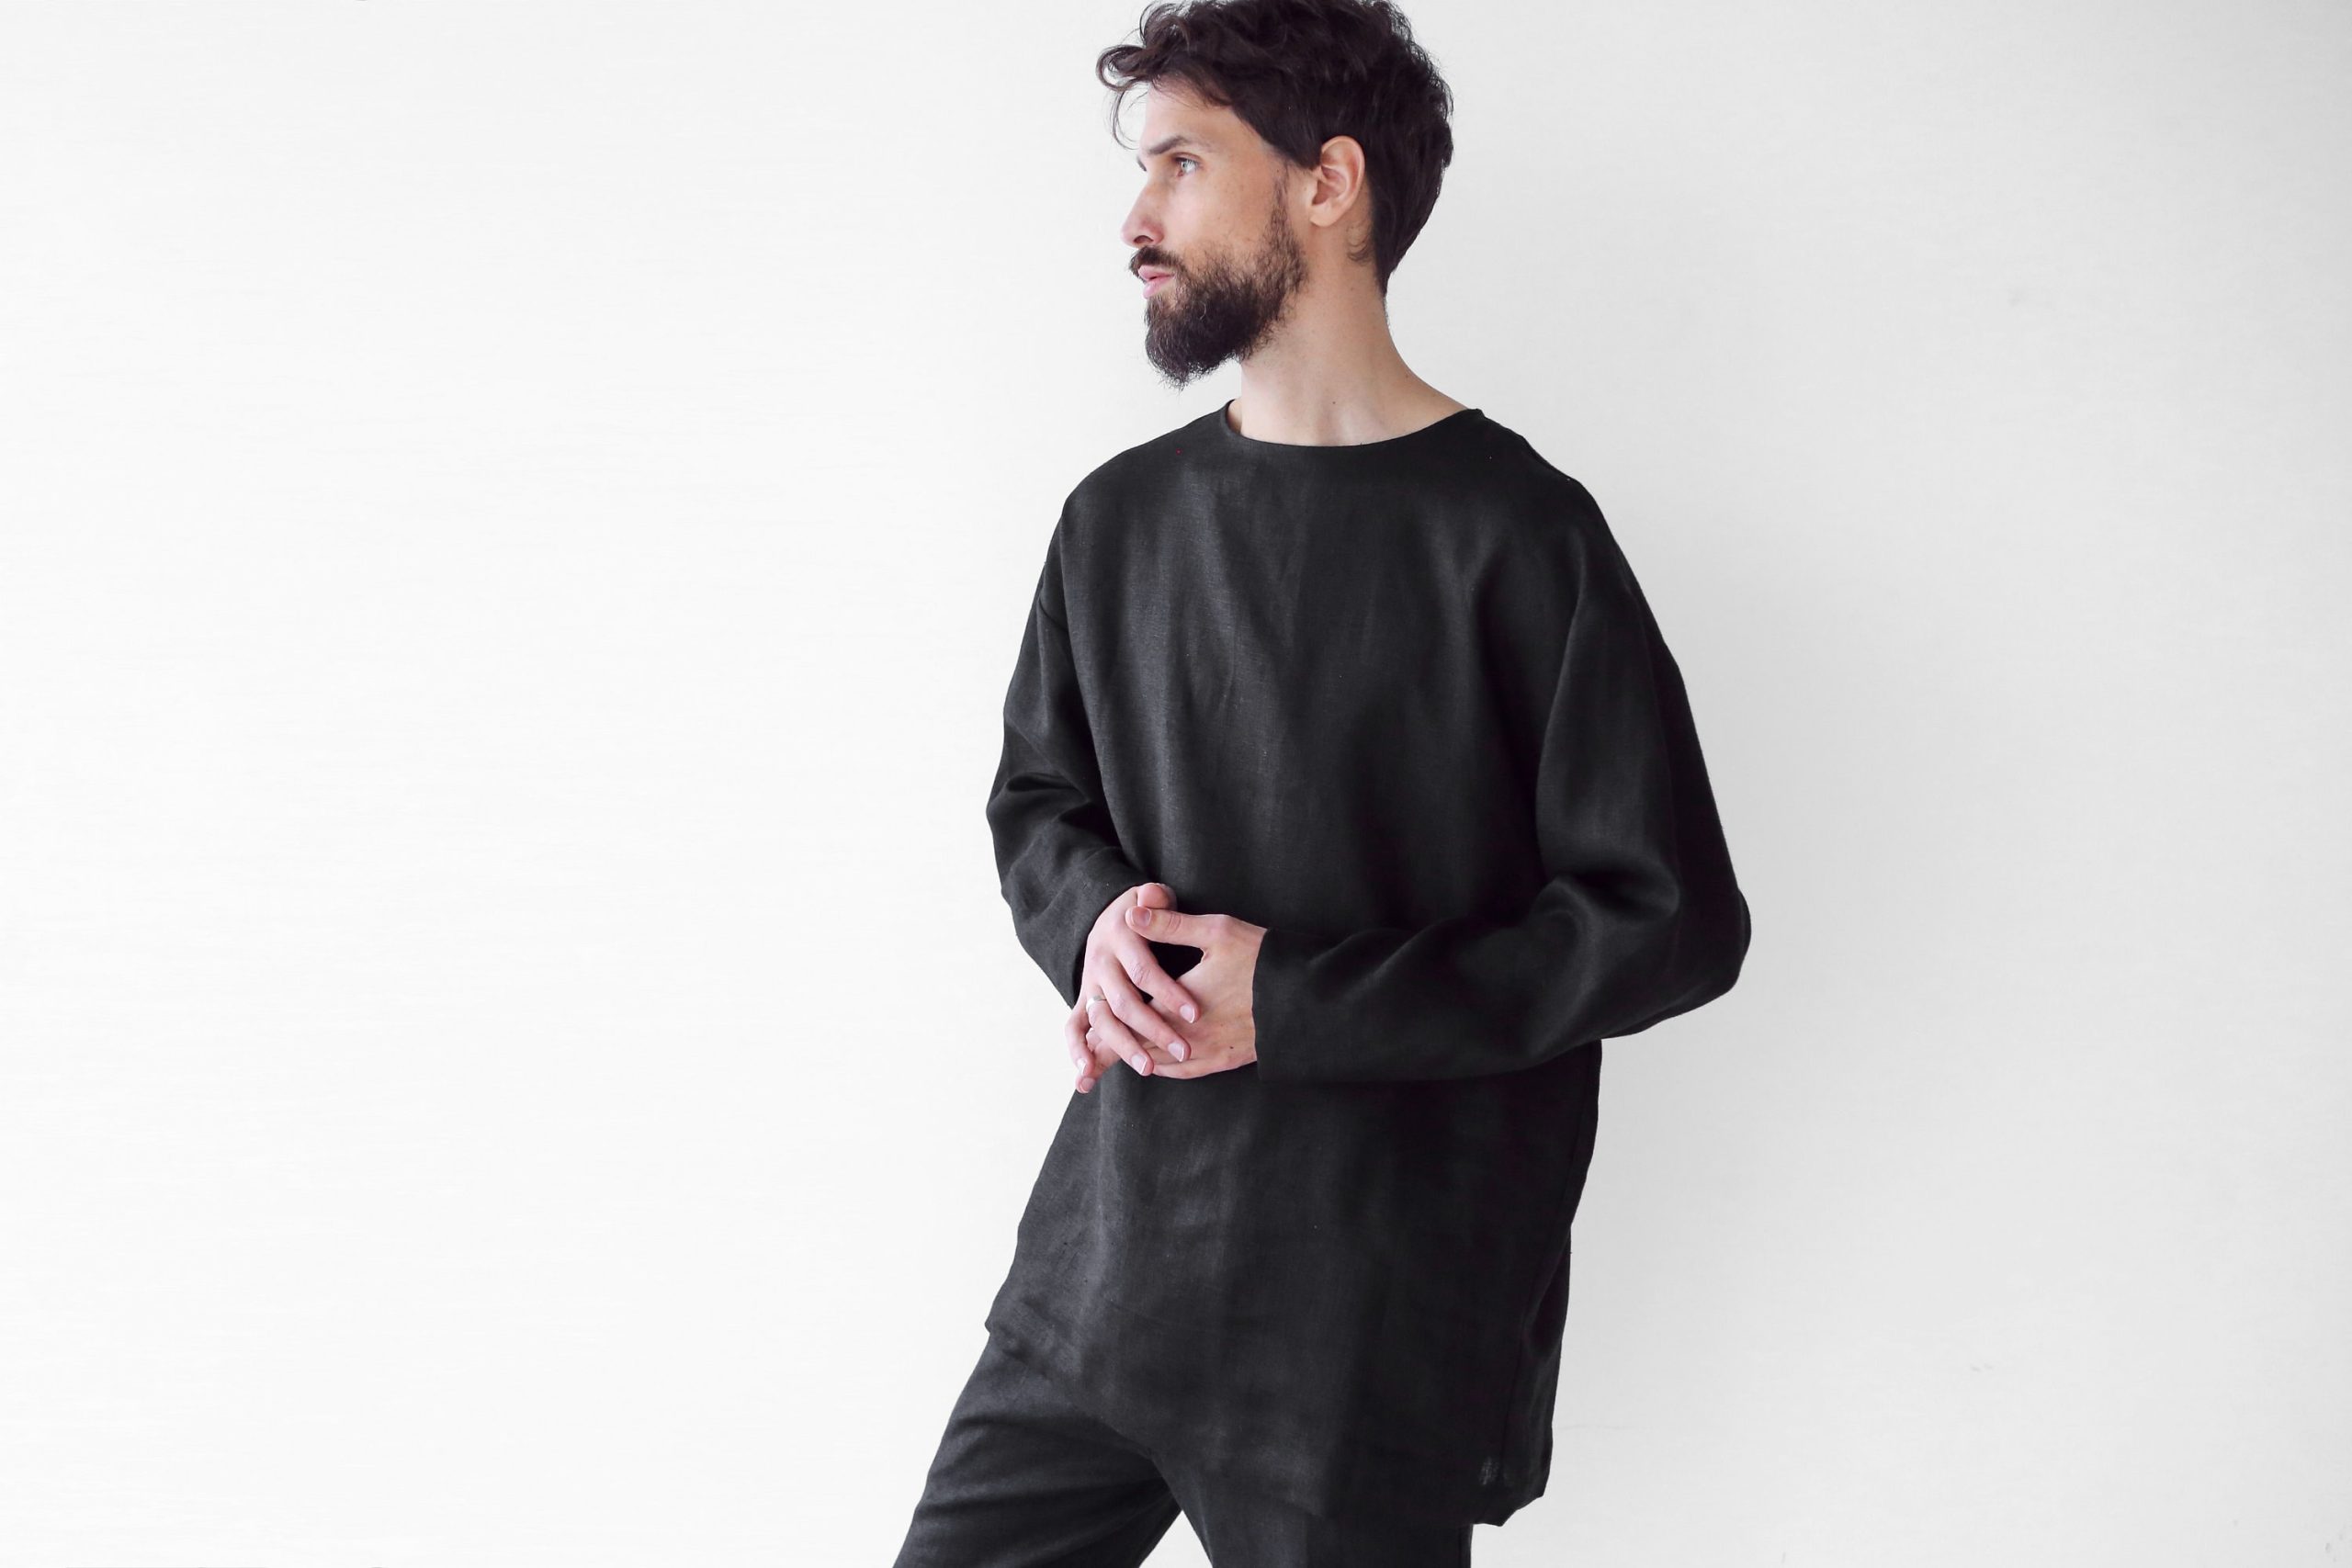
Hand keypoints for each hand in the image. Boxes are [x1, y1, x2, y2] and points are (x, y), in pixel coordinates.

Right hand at [1068, 882, 1198, 1091]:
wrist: (1110, 915)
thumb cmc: (1144, 909)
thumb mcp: (1152, 897)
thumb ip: (1156, 898)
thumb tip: (1150, 895)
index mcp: (1119, 938)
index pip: (1144, 971)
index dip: (1169, 992)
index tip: (1195, 1014)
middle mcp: (1100, 963)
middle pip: (1124, 1002)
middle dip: (1155, 1029)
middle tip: (1184, 1050)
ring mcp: (1089, 984)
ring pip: (1101, 1021)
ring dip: (1123, 1047)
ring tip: (1148, 1069)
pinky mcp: (1082, 1000)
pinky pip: (1072, 1028)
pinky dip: (1077, 1052)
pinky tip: (1087, 1076)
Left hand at [1070, 889, 1261, 1090]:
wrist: (1307, 1000)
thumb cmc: (1262, 961)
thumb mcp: (1216, 932)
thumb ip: (1169, 925)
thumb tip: (1131, 911)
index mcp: (1175, 1006)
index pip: (1125, 1023)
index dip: (1100, 1032)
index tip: (1082, 1037)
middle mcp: (1186, 1037)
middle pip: (1137, 1049)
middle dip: (1111, 1054)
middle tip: (1086, 1065)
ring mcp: (1207, 1053)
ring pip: (1159, 1064)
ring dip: (1136, 1063)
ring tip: (1117, 1064)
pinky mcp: (1226, 1061)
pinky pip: (1185, 1072)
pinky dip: (1165, 1069)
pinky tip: (1160, 1065)